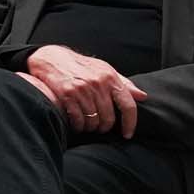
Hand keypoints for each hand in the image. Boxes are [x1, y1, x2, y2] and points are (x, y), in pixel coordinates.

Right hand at [24, 46, 148, 136]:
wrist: (51, 58)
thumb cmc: (81, 66)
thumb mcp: (104, 70)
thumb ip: (123, 84)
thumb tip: (142, 96)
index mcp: (110, 78)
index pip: (128, 105)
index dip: (130, 123)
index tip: (128, 134)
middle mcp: (98, 83)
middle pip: (109, 118)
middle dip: (104, 127)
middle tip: (99, 127)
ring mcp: (82, 89)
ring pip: (93, 121)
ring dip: (90, 128)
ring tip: (87, 125)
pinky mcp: (67, 94)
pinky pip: (78, 119)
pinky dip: (78, 126)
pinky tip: (77, 124)